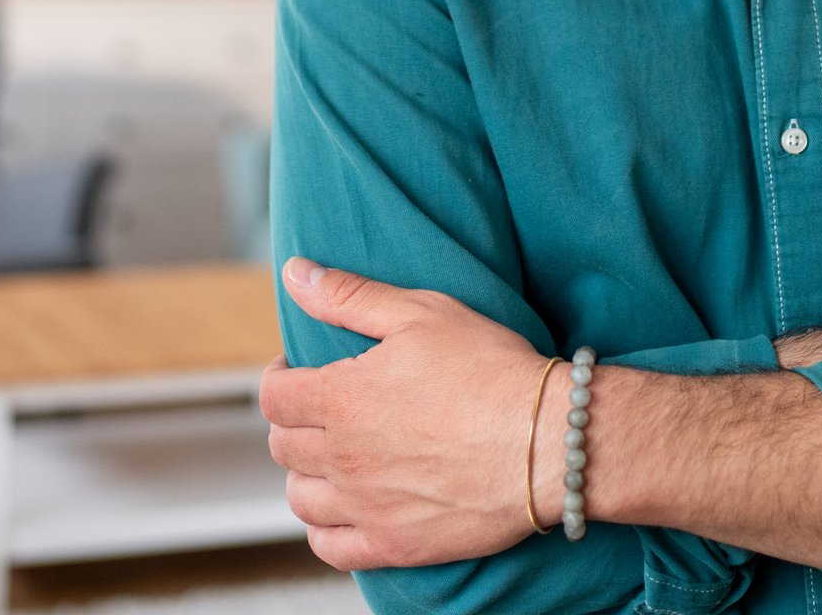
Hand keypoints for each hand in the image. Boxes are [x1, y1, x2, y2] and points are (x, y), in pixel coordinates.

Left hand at [260, 258, 543, 570]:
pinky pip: (331, 547)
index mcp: (342, 397)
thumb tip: (295, 273)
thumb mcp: (421, 312)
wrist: (548, 442)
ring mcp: (366, 505)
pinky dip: (325, 530)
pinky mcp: (395, 543)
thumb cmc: (490, 369)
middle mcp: (343, 456)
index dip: (278, 377)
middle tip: (323, 409)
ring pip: (300, 497)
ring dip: (306, 475)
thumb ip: (350, 295)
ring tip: (332, 458)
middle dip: (295, 421)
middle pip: (284, 445)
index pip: (273, 395)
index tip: (297, 370)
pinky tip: (343, 510)